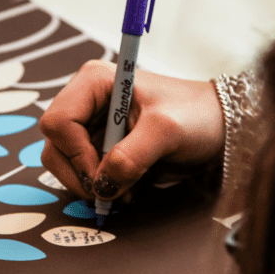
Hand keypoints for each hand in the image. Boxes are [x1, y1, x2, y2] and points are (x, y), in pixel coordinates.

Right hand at [39, 59, 224, 200]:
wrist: (220, 129)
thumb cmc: (197, 115)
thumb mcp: (166, 131)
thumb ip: (131, 157)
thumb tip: (103, 185)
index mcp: (94, 82)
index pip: (58, 122)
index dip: (75, 153)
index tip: (102, 173)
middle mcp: (88, 102)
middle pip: (55, 146)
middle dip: (79, 174)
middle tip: (110, 191)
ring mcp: (94, 127)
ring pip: (66, 165)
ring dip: (91, 184)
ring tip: (125, 191)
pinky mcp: (103, 148)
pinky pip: (86, 174)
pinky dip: (103, 187)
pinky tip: (130, 187)